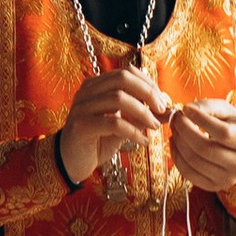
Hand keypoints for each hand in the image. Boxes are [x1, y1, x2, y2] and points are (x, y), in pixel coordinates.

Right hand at [55, 59, 175, 185]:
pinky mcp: (80, 126)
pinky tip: (143, 141)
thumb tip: (165, 110)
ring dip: (143, 112)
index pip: (126, 73)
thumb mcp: (122, 126)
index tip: (162, 102)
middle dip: (147, 93)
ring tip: (154, 126)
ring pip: (118, 98)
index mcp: (96, 86)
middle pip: (122, 79)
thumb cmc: (96, 142)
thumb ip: (139, 115)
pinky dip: (133, 131)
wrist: (69, 162)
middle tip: (161, 110)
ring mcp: (81, 108)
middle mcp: (87, 92)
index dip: (148, 84)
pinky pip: (113, 123)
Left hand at [170, 99, 235, 191]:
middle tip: (176, 118)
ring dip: (178, 142)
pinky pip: (187, 173)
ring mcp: (226, 178)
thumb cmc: (234, 128)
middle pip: (204, 149)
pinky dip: (176, 156)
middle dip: (184, 130)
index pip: (223, 133)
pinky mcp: (212, 186)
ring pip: (193, 161)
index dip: (201, 120)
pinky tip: (175, 143)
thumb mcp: (228, 112)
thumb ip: (209, 107)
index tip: (186, 109)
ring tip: (175, 129)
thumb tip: (187, 110)